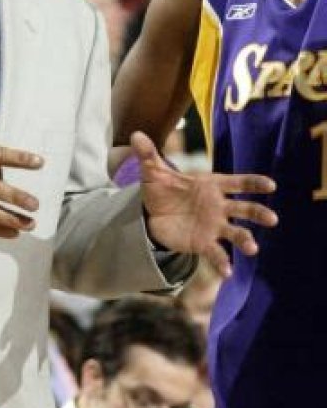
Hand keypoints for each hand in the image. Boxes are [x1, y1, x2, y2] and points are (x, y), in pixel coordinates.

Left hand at [132, 132, 277, 277]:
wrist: (153, 213)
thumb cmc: (162, 189)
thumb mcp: (153, 171)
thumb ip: (147, 154)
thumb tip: (135, 134)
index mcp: (211, 185)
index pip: (236, 182)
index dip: (253, 183)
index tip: (270, 185)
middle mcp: (218, 206)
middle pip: (244, 209)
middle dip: (258, 213)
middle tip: (271, 219)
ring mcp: (214, 226)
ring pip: (236, 233)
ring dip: (246, 240)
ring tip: (252, 248)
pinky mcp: (204, 243)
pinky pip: (217, 253)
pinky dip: (223, 263)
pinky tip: (227, 273)